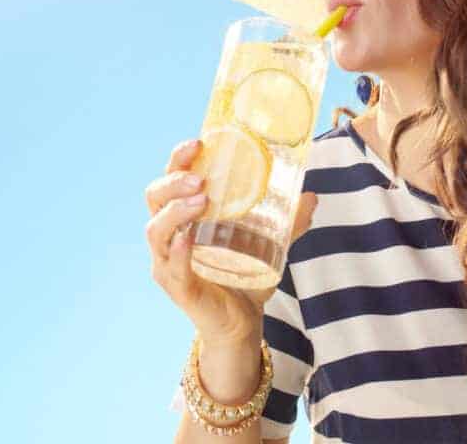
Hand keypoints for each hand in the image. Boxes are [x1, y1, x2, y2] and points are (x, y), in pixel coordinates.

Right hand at [144, 138, 317, 345]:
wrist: (243, 324)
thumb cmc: (245, 278)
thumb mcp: (271, 244)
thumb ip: (289, 221)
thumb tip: (312, 195)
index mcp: (185, 216)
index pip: (170, 179)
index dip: (179, 159)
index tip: (198, 142)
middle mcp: (170, 236)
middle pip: (154, 198)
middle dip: (173, 181)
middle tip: (200, 177)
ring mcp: (169, 263)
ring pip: (155, 230)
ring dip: (175, 212)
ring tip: (200, 200)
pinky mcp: (178, 288)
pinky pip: (170, 267)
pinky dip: (177, 251)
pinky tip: (187, 238)